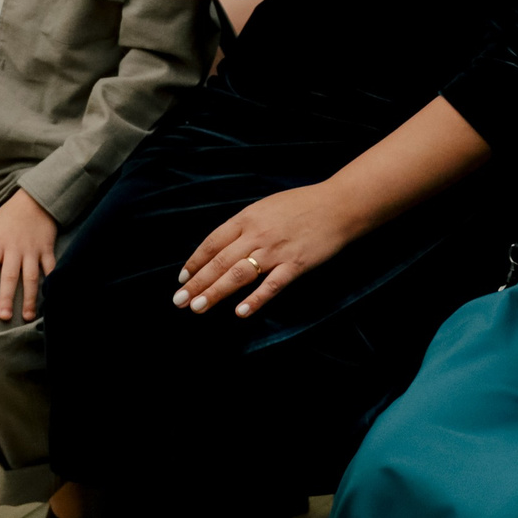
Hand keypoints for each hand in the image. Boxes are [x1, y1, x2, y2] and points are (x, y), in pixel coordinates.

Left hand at [0, 189, 59, 321]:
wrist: (35, 199)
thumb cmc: (9, 215)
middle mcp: (15, 249)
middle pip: (10, 276)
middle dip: (7, 297)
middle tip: (3, 317)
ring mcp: (33, 250)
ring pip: (31, 277)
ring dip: (29, 297)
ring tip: (27, 316)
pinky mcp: (47, 248)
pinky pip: (50, 267)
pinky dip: (51, 281)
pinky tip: (50, 297)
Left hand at [172, 182, 357, 319]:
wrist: (338, 205)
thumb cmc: (301, 205)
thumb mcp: (265, 207)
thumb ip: (244, 226)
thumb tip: (222, 248)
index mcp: (247, 218)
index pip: (212, 242)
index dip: (195, 262)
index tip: (182, 280)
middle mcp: (257, 234)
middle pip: (220, 262)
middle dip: (197, 283)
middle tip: (179, 302)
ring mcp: (276, 250)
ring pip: (239, 274)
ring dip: (216, 292)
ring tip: (198, 308)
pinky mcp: (296, 264)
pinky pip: (272, 285)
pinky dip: (255, 299)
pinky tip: (240, 312)